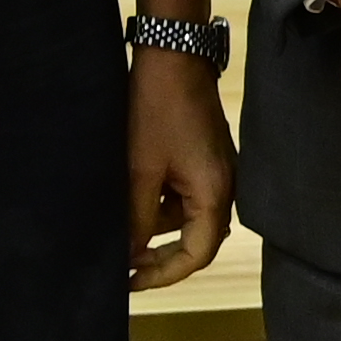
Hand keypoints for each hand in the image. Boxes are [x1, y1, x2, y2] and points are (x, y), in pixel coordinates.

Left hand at [127, 45, 237, 290]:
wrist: (171, 57)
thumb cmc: (156, 110)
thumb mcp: (140, 169)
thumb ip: (137, 216)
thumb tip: (130, 253)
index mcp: (216, 193)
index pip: (197, 253)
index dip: (165, 274)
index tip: (132, 283)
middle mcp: (224, 187)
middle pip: (193, 238)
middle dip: (158, 254)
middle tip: (122, 267)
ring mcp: (215, 172)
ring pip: (183, 216)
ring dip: (153, 227)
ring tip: (116, 230)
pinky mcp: (202, 159)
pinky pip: (182, 194)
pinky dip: (157, 203)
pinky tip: (128, 201)